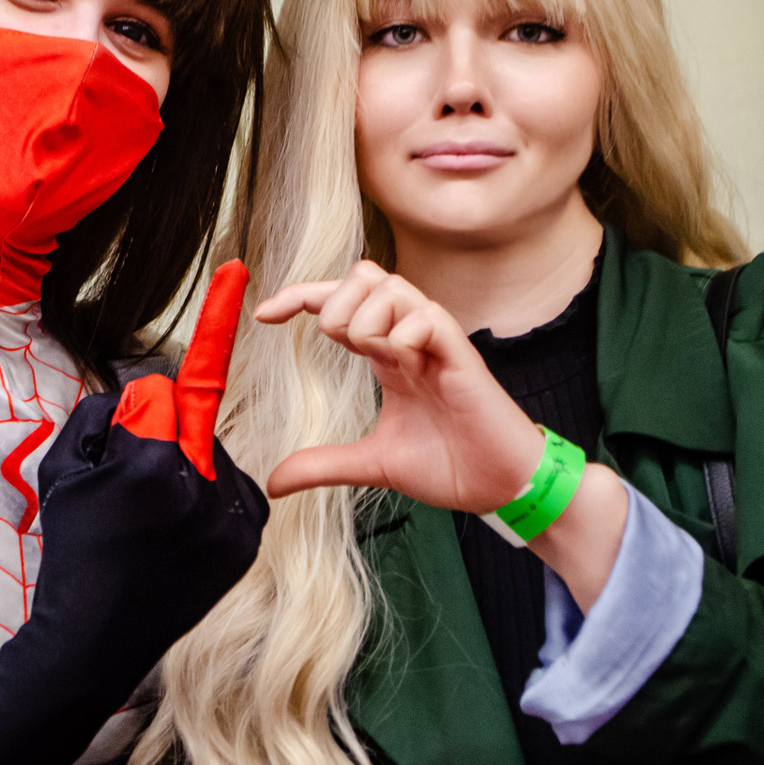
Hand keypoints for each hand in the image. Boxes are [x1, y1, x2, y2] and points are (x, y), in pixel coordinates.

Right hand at [32, 262, 267, 688]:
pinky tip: (175, 530)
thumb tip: (147, 396)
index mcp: (152, 463)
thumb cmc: (72, 548)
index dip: (211, 321)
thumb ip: (107, 414)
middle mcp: (202, 486)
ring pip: (207, 449)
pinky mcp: (247, 539)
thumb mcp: (65, 468)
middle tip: (123, 489)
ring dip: (180, 463)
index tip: (242, 272)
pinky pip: (231, 484)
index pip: (160, 389)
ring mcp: (231, 517)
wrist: (95, 641)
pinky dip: (205, 492)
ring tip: (148, 520)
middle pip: (183, 416)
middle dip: (153, 432)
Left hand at [253, 261, 543, 509]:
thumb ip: (322, 465)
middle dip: (334, 301)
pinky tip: (407, 366)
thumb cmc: (450, 465)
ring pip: (392, 286)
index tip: (263, 316)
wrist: (500, 489)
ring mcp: (436, 344)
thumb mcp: (371, 464)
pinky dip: (403, 335)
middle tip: (338, 346)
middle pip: (364, 275)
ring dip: (367, 317)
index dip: (299, 297)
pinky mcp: (462, 356)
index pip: (339, 302)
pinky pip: (428, 317)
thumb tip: (274, 482)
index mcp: (387, 355)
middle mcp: (409, 339)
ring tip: (376, 357)